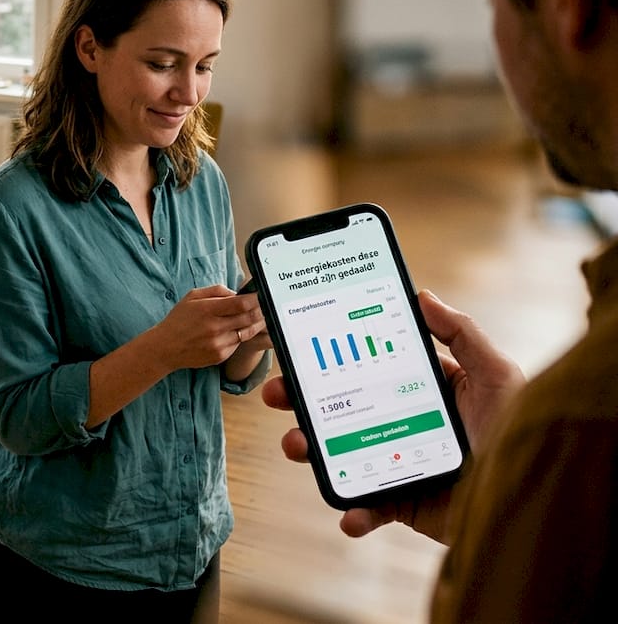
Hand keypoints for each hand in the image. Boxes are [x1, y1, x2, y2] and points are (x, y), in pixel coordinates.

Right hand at [160, 285, 266, 369]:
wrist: (165, 347)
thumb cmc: (179, 320)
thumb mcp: (192, 297)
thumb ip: (216, 291)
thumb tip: (237, 293)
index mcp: (208, 310)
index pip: (241, 304)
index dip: (256, 299)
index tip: (262, 295)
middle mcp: (214, 327)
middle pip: (249, 318)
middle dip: (260, 311)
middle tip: (266, 306)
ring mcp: (218, 344)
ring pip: (247, 332)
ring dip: (256, 324)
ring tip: (260, 318)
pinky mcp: (220, 356)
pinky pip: (238, 344)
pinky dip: (241, 336)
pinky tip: (240, 331)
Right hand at [259, 289, 523, 543]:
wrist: (530, 503)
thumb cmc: (521, 433)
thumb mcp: (495, 375)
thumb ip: (461, 333)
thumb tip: (423, 295)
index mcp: (423, 391)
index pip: (367, 370)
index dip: (331, 361)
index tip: (299, 350)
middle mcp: (404, 424)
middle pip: (341, 409)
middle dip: (302, 403)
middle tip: (278, 394)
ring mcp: (397, 463)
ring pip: (340, 454)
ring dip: (311, 451)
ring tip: (297, 445)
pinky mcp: (403, 503)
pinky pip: (367, 508)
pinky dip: (352, 512)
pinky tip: (349, 513)